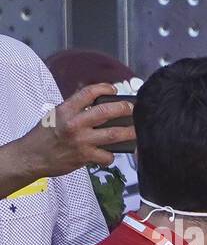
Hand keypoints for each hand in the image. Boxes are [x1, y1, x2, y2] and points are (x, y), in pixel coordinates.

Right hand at [11, 83, 134, 175]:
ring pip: (113, 134)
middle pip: (106, 112)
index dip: (104, 88)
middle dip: (124, 108)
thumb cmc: (43, 136)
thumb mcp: (54, 116)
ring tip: (136, 130)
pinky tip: (109, 154)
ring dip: (129, 132)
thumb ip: (73, 109)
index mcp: (65, 110)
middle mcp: (74, 123)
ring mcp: (81, 140)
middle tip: (132, 108)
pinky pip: (107, 155)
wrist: (32, 156)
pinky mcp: (85, 156)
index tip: (113, 89)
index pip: (88, 93)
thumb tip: (93, 102)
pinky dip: (111, 156)